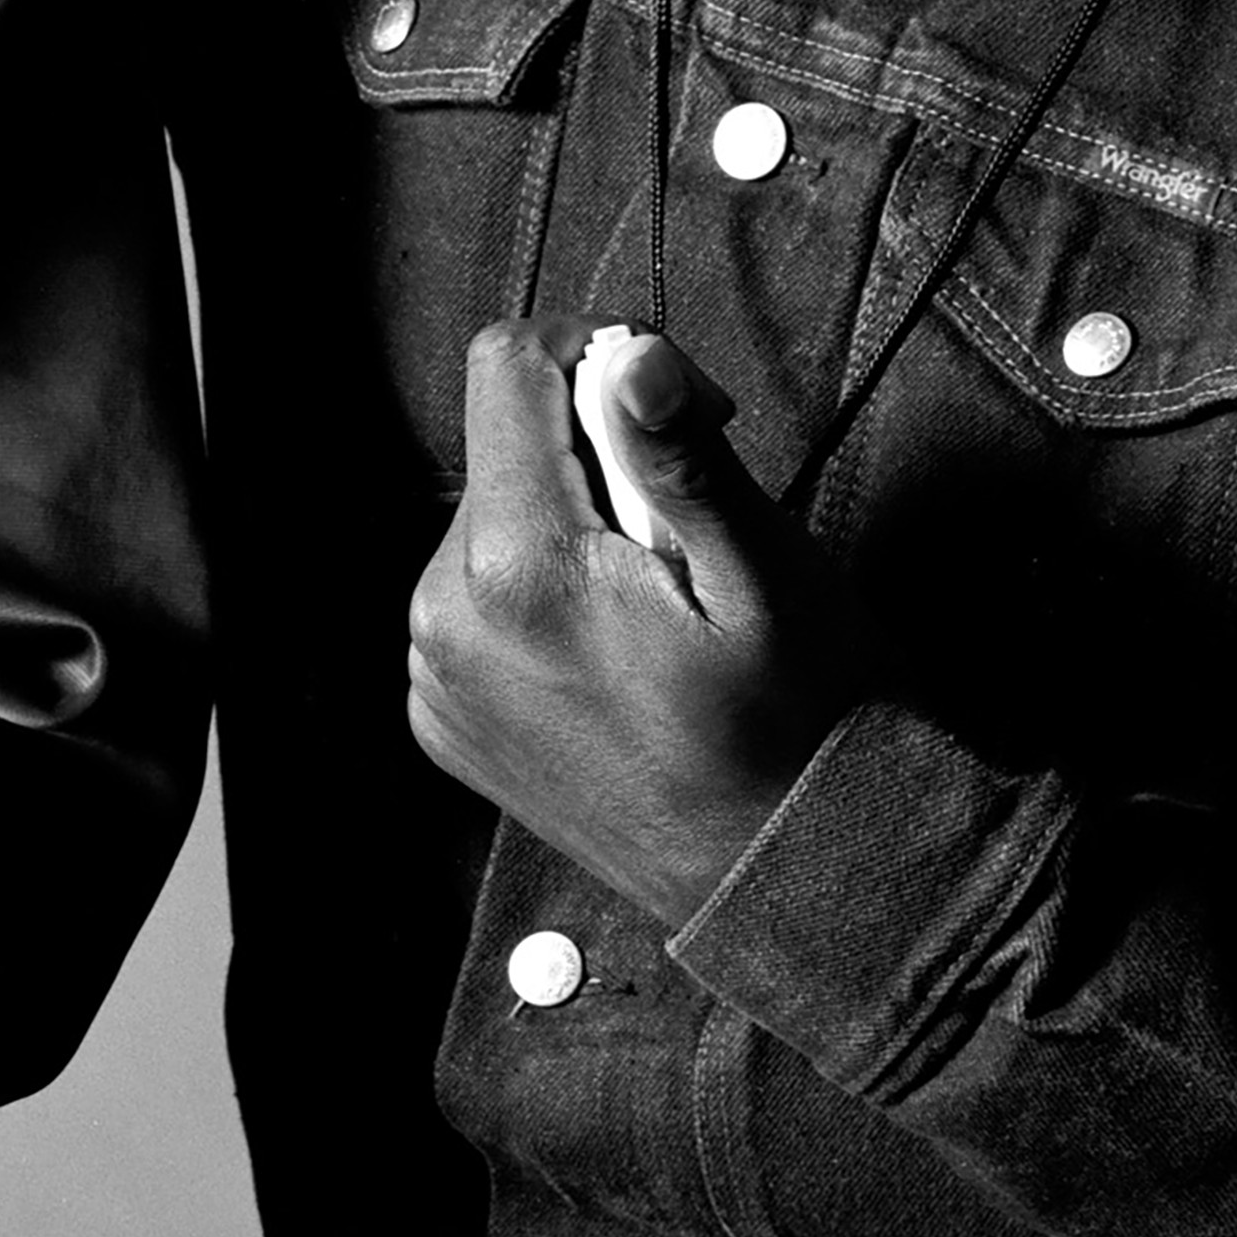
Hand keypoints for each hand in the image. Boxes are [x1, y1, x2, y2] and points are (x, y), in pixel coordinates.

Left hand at [406, 325, 862, 929]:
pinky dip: (545, 591)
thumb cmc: (798, 726)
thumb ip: (681, 455)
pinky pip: (480, 598)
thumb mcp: (764, 574)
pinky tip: (622, 645)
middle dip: (595, 447)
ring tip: (664, 596)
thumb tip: (629, 354)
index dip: (601, 355)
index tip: (682, 413)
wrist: (786, 883)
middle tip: (695, 518)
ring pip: (492, 517)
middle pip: (502, 443)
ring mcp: (438, 680)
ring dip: (573, 520)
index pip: (506, 365)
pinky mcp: (448, 720)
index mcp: (514, 571)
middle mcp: (444, 621)